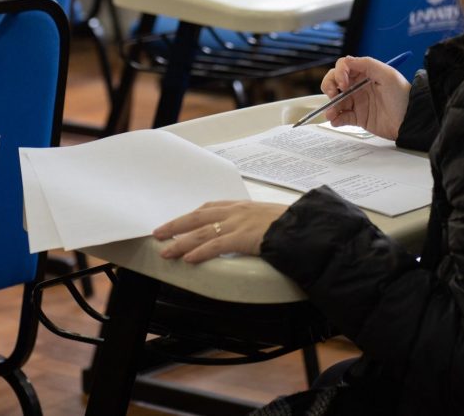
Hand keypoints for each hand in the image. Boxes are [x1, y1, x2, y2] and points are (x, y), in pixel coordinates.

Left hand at [152, 200, 287, 263]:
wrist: (305, 227)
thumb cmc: (293, 224)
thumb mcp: (271, 217)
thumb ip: (256, 223)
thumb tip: (252, 234)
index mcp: (243, 206)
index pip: (211, 206)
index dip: (192, 215)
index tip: (180, 220)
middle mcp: (236, 212)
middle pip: (198, 216)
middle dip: (176, 225)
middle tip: (158, 233)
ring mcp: (238, 223)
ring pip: (201, 232)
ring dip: (180, 242)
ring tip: (166, 251)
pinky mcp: (242, 237)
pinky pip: (215, 245)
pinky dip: (199, 252)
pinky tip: (187, 259)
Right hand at [320, 56, 410, 139]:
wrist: (410, 120)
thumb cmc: (403, 96)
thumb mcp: (388, 74)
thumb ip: (367, 64)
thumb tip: (346, 61)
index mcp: (364, 73)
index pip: (343, 67)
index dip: (339, 74)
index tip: (344, 84)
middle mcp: (358, 86)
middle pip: (334, 82)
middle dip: (329, 87)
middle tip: (333, 96)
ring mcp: (357, 102)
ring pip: (336, 101)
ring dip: (330, 106)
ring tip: (331, 114)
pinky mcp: (358, 118)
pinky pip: (341, 117)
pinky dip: (335, 119)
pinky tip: (336, 120)